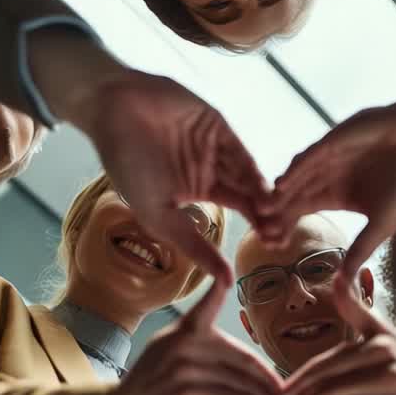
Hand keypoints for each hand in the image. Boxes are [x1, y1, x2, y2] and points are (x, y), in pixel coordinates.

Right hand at [81, 71, 271, 284]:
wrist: (113, 113)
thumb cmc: (127, 166)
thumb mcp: (159, 216)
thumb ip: (194, 245)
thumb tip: (225, 281)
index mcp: (200, 189)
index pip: (239, 210)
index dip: (257, 227)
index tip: (272, 249)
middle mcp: (215, 167)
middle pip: (251, 193)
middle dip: (267, 215)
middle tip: (282, 237)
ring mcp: (218, 146)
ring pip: (248, 175)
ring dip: (263, 197)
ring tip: (275, 220)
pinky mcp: (217, 126)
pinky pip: (239, 152)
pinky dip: (252, 173)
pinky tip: (264, 192)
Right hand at [100, 280, 283, 394]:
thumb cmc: (157, 377)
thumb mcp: (173, 342)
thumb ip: (208, 338)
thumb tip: (256, 357)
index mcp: (187, 333)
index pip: (238, 347)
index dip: (263, 363)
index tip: (283, 383)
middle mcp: (185, 355)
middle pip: (246, 374)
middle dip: (271, 391)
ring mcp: (186, 387)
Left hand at [264, 88, 395, 287]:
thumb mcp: (382, 224)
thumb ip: (359, 250)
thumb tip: (343, 286)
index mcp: (334, 193)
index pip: (302, 211)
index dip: (287, 227)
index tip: (274, 247)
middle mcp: (326, 174)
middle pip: (293, 196)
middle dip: (278, 214)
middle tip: (261, 233)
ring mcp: (327, 156)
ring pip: (297, 177)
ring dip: (281, 194)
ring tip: (265, 212)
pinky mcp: (334, 139)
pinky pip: (311, 156)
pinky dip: (297, 170)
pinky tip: (283, 184)